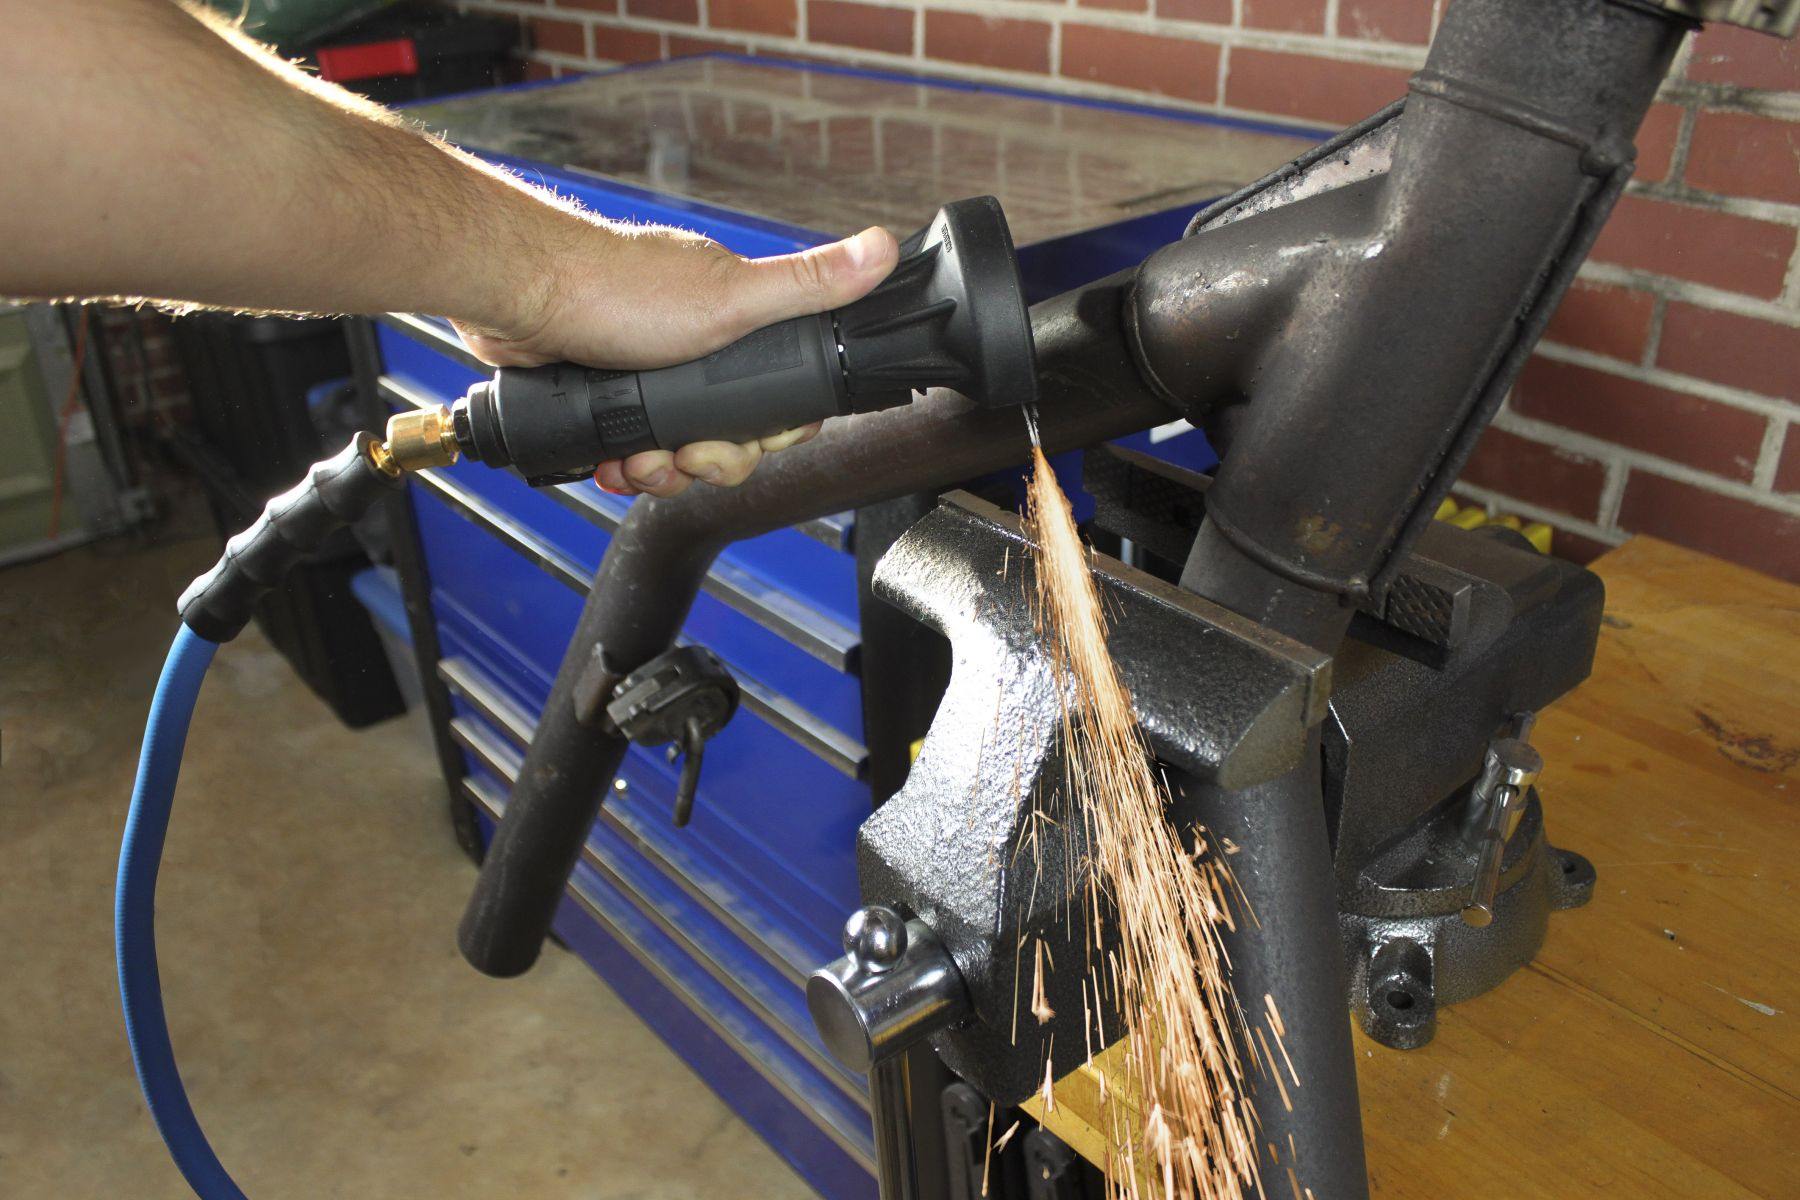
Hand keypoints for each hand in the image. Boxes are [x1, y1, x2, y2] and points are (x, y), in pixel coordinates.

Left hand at [452, 219, 898, 497]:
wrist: (518, 299)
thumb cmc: (615, 289)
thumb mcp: (731, 296)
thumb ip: (807, 287)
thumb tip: (882, 250)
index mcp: (730, 317)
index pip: (776, 394)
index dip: (767, 432)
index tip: (748, 440)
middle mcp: (690, 343)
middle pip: (726, 430)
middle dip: (708, 457)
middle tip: (684, 454)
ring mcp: (643, 369)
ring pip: (675, 446)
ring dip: (661, 468)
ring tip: (639, 461)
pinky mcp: (601, 393)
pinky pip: (628, 446)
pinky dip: (622, 463)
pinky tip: (611, 462)